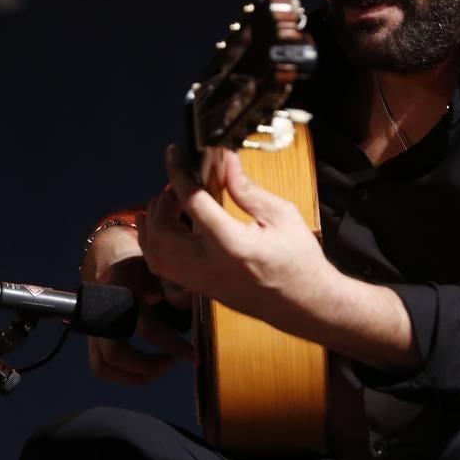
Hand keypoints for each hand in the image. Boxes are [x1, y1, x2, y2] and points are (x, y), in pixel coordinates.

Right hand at [82, 218, 195, 385]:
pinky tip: (146, 371)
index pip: (145, 326)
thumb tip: (191, 304)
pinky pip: (101, 366)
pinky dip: (123, 376)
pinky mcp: (93, 337)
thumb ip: (175, 283)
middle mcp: (100, 308)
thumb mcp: (160, 264)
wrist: (113, 259)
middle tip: (172, 362)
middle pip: (115, 352)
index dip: (171, 345)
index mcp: (121, 286)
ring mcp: (93, 325)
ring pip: (103, 364)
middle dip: (146, 365)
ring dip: (135, 375)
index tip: (193, 356)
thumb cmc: (142, 262)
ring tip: (161, 368)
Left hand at [139, 145, 335, 332]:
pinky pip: (161, 266)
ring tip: (172, 204)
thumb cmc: (299, 260)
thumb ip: (247, 189)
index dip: (178, 172)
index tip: (173, 153)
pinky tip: (169, 227)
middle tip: (179, 185)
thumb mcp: (281, 215)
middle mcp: (208, 265)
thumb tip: (226, 160)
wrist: (305, 305)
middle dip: (162, 200)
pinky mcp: (197, 289)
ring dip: (154, 222)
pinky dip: (155, 242)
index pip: (192, 201)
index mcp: (231, 244)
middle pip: (161, 229)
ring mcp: (199, 281)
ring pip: (154, 251)